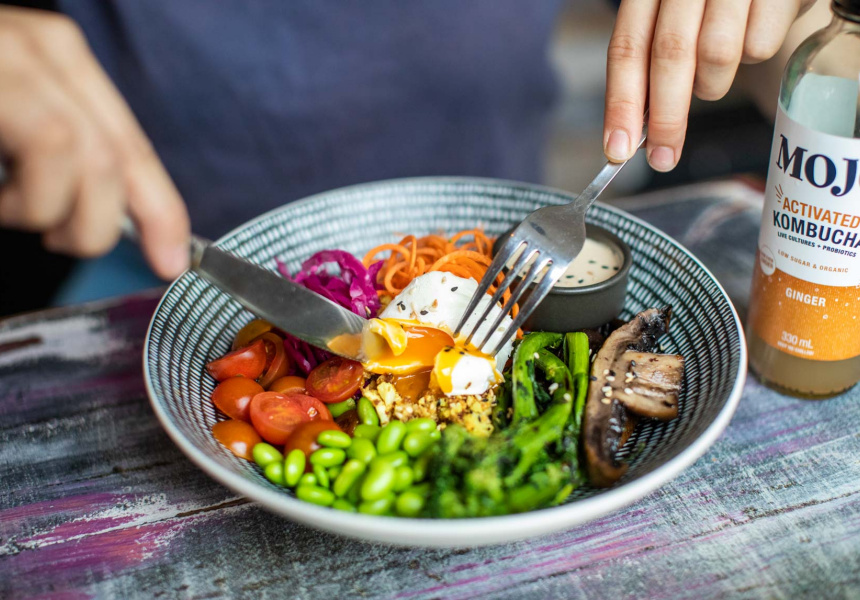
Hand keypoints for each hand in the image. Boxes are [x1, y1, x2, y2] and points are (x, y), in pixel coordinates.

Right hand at [0, 6, 188, 277]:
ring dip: (48, 207)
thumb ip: (66, 162)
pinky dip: (27, 194)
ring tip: (9, 206)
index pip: (135, 147)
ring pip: (81, 152)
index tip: (173, 262)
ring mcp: (10, 56)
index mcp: (61, 64)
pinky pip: (46, 142)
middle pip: (117, 156)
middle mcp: (41, 50)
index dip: (162, 210)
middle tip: (63, 237)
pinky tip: (0, 199)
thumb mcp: (17, 126)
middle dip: (102, 222)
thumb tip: (119, 220)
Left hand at [603, 0, 816, 171]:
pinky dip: (751, 56)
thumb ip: (651, 59)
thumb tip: (633, 126)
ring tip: (715, 70)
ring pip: (716, 56)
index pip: (627, 48)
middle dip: (665, 117)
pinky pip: (757, 47)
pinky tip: (750, 33)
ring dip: (712, 83)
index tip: (617, 148)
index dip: (620, 103)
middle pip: (670, 56)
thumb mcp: (672, 15)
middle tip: (662, 157)